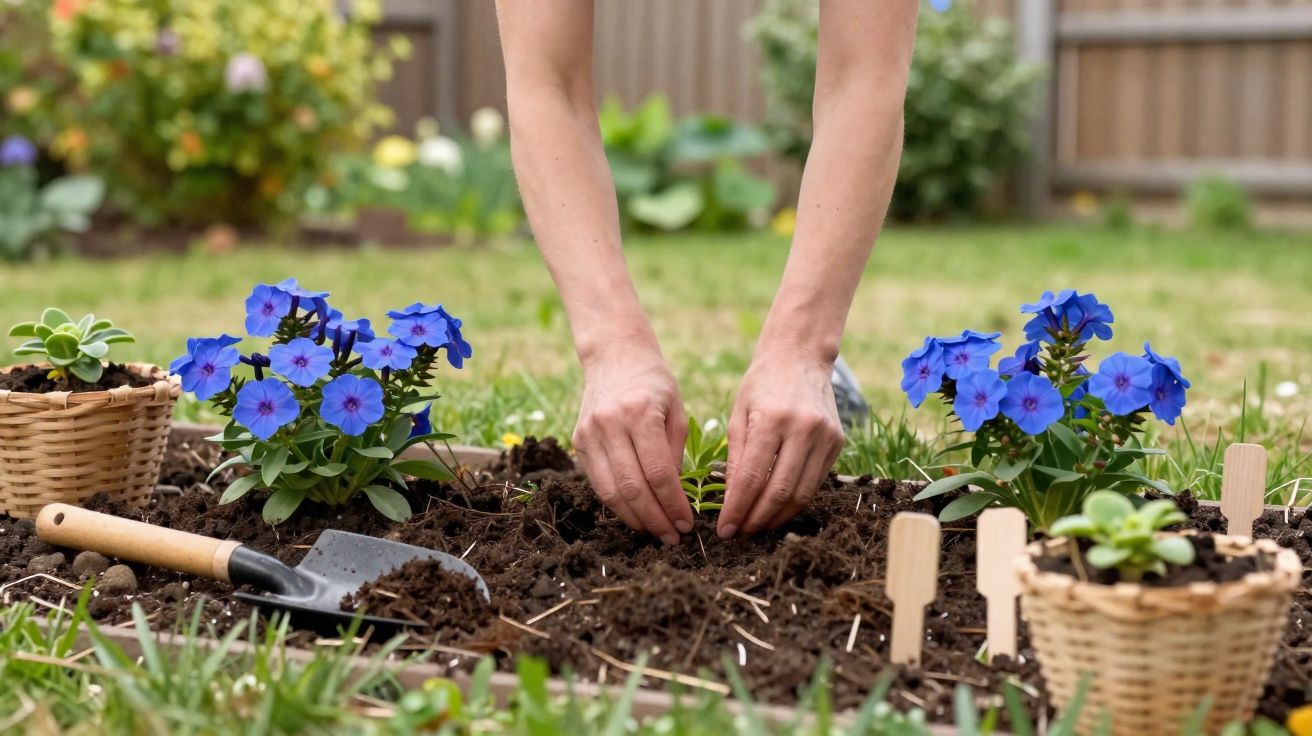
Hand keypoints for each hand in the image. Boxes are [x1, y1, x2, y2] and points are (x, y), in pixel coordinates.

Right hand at [573, 338, 691, 544]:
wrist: (615, 355)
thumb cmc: (654, 383)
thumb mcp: (676, 409)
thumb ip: (675, 452)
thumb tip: (673, 497)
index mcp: (640, 413)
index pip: (658, 473)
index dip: (672, 504)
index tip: (686, 523)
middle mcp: (610, 424)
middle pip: (632, 487)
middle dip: (655, 519)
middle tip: (672, 537)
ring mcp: (589, 433)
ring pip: (610, 491)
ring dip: (634, 518)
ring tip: (655, 532)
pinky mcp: (578, 441)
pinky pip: (597, 482)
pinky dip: (616, 504)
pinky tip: (635, 514)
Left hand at [718, 346, 844, 537]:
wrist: (800, 356)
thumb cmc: (761, 384)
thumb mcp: (738, 414)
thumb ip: (736, 458)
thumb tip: (731, 502)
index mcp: (772, 419)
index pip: (753, 478)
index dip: (738, 509)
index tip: (725, 529)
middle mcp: (803, 428)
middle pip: (780, 490)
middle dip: (758, 519)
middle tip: (740, 534)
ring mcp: (825, 436)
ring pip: (803, 493)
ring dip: (778, 516)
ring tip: (757, 526)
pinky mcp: (837, 442)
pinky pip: (816, 482)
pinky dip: (796, 500)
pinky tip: (778, 508)